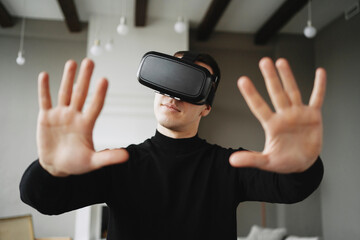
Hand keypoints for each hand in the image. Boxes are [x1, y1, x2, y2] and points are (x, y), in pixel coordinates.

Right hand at [37, 59, 128, 176]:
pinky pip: (45, 100)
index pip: (95, 106)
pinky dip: (44, 88)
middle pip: (81, 93)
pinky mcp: (46, 117)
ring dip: (67, 78)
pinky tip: (45, 75)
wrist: (56, 166)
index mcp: (87, 124)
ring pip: (65, 93)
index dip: (99, 94)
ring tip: (72, 63)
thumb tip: (127, 155)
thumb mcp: (92, 162)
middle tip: (90, 61)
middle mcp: (75, 116)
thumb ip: (108, 157)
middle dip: (85, 78)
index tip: (104, 80)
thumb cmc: (75, 163)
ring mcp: (60, 115)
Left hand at [230, 57, 325, 172]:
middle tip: (264, 61)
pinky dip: (320, 86)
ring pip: (292, 91)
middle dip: (271, 77)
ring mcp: (298, 114)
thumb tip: (232, 160)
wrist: (303, 164)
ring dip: (288, 77)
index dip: (251, 94)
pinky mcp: (313, 116)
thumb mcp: (267, 162)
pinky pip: (317, 98)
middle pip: (276, 93)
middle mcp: (284, 116)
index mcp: (272, 125)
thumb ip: (251, 159)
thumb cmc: (285, 161)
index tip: (242, 80)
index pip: (259, 107)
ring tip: (281, 62)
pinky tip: (320, 72)